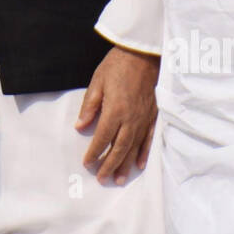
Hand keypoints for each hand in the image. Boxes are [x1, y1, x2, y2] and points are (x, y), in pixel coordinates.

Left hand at [74, 46, 160, 184]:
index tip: (87, 163)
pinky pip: (149, 138)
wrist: (143, 53)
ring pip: (134, 147)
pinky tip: (139, 164)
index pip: (102, 138)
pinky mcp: (154, 115)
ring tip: (119, 179)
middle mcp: (131, 118)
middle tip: (102, 179)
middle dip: (109, 165)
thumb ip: (89, 106)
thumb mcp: (97, 81)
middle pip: (119, 148)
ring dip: (125, 164)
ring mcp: (144, 118)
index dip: (94, 152)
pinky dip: (144, 152)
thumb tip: (80, 126)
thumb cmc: (117, 65)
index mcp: (115, 110)